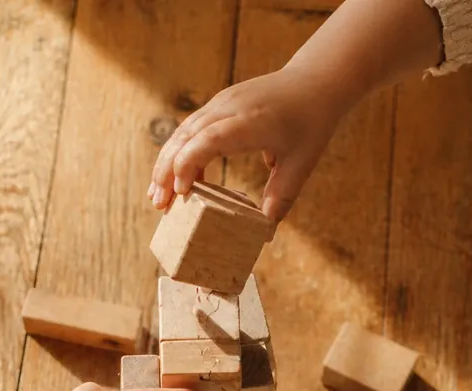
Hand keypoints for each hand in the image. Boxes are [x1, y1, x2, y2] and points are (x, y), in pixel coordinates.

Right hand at [148, 66, 339, 222]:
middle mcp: (229, 108)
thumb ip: (282, 195)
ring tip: (157, 196)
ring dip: (167, 163)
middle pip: (186, 136)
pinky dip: (178, 153)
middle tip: (158, 204)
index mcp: (250, 122)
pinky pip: (191, 129)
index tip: (181, 192)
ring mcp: (221, 103)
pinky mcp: (218, 105)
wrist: (314, 81)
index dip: (189, 164)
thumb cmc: (310, 123)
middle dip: (167, 171)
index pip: (209, 139)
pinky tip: (176, 178)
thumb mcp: (302, 163)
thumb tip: (266, 227)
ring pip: (183, 132)